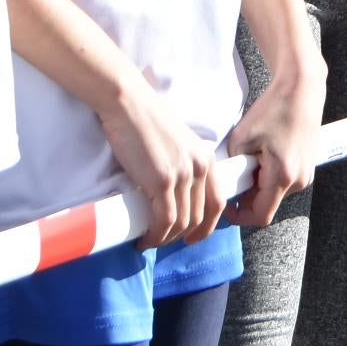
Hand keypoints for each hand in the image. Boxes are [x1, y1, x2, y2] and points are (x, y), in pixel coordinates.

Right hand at [96, 73, 224, 249]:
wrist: (129, 104)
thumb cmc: (146, 122)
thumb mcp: (178, 144)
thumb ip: (183, 165)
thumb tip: (174, 195)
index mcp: (206, 159)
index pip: (217, 203)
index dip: (206, 225)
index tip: (192, 237)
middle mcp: (200, 168)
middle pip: (199, 217)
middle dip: (182, 235)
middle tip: (163, 240)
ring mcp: (182, 175)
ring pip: (181, 222)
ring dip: (165, 239)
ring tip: (149, 240)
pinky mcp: (162, 181)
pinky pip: (164, 220)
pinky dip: (155, 235)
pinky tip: (144, 238)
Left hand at [222, 70, 321, 229]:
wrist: (302, 87)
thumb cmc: (274, 109)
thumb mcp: (242, 138)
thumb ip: (232, 165)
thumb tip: (226, 180)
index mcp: (283, 177)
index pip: (260, 216)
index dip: (239, 216)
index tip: (227, 206)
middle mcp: (299, 181)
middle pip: (268, 203)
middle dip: (249, 195)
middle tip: (236, 173)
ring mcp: (307, 173)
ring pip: (276, 191)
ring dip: (260, 183)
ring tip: (252, 157)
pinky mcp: (308, 165)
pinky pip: (285, 180)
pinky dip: (271, 174)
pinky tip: (266, 152)